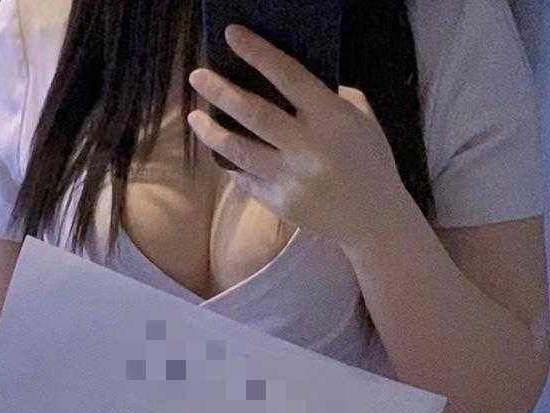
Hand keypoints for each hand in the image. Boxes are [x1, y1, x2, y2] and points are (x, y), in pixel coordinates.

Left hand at [187, 24, 416, 253]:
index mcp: (331, 119)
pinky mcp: (281, 203)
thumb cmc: (371, 163)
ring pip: (240, 151)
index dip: (258, 54)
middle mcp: (307, 147)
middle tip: (197, 76)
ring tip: (195, 118)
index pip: (288, 77)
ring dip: (213, 132)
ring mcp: (291, 178)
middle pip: (254, 114)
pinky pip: (247, 180)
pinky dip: (232, 165)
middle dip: (221, 92)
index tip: (231, 35)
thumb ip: (332, 98)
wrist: (375, 219)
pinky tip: (220, 153)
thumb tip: (293, 82)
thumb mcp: (363, 121)